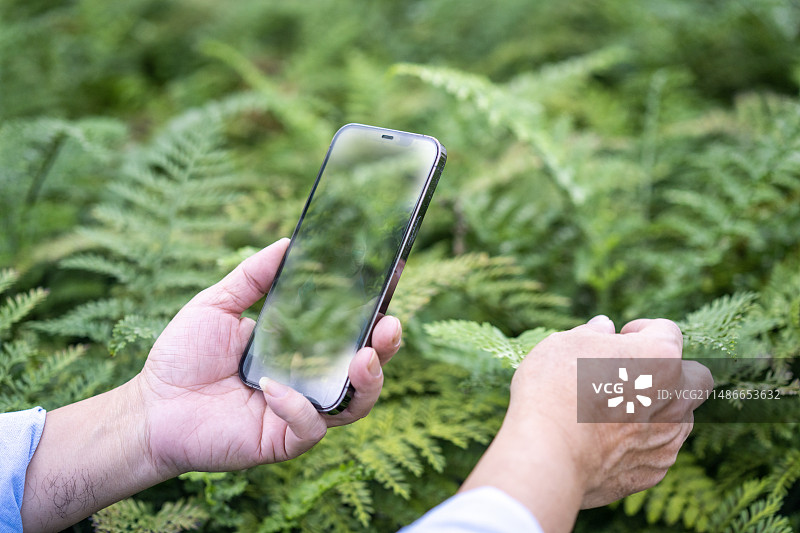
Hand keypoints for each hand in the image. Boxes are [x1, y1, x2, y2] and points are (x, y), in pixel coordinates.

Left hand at [134, 238, 401, 475]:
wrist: (151, 407)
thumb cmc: (183, 356)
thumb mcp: (218, 304)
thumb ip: (253, 276)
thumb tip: (288, 243)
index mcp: (300, 349)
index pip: (349, 331)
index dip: (375, 312)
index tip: (391, 283)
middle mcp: (308, 381)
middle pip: (365, 370)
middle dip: (386, 349)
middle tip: (389, 326)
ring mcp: (299, 412)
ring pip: (355, 405)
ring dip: (368, 382)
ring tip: (363, 358)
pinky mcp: (282, 440)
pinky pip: (310, 428)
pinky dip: (299, 407)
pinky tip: (273, 388)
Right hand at [459, 316, 711, 532]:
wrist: (547, 453)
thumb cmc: (555, 389)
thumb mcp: (566, 344)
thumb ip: (593, 333)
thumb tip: (604, 328)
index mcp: (660, 357)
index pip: (667, 331)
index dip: (640, 331)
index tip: (618, 339)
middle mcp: (676, 399)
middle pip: (696, 378)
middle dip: (674, 373)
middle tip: (635, 375)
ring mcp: (668, 440)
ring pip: (679, 420)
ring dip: (657, 412)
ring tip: (612, 413)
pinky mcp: (653, 472)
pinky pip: (655, 453)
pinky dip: (637, 446)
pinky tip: (602, 444)